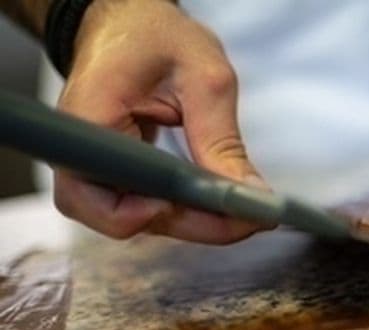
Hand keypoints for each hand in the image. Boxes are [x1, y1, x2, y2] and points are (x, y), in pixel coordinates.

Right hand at [53, 0, 272, 242]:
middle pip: (119, 216)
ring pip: (134, 220)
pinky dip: (182, 210)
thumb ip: (221, 137)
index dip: (152, 213)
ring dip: (189, 221)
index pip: (101, 194)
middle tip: (248, 219)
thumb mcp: (204, 76)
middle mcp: (79, 152)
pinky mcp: (112, 174)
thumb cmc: (156, 36)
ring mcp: (92, 167)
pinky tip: (219, 203)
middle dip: (188, 224)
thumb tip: (247, 193)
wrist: (130, 26)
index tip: (209, 209)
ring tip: (241, 212)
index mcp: (88, 119)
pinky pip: (142, 206)